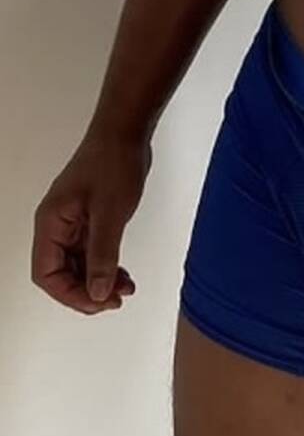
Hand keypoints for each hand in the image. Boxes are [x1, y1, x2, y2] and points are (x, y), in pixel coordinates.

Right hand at [31, 132, 151, 313]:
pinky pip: (92, 250)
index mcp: (51, 223)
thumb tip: (96, 292)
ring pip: (79, 264)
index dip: (69, 294)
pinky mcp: (91, 217)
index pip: (46, 274)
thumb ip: (103, 255)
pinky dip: (107, 265)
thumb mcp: (110, 214)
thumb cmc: (113, 162)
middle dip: (86, 291)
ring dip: (99, 280)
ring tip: (124, 291)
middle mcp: (57, 225)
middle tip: (114, 300)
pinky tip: (124, 275)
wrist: (126, 132)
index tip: (97, 303)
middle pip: (61, 273)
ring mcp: (74, 221)